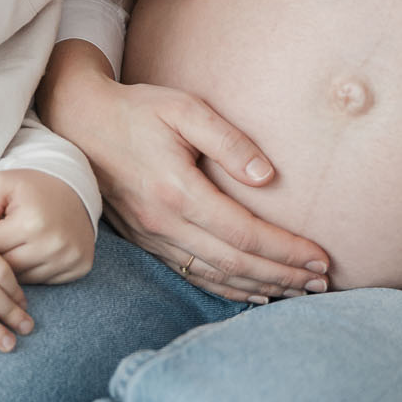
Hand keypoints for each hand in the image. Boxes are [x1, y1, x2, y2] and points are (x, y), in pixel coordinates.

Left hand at [0, 168, 95, 283]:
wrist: (75, 187)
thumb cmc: (32, 187)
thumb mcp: (0, 185)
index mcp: (31, 223)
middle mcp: (54, 244)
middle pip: (6, 269)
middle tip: (3, 238)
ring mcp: (70, 258)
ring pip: (24, 280)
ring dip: (16, 266)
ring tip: (19, 244)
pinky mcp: (80, 266)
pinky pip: (44, 281)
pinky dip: (36, 270)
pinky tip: (37, 252)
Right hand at [40, 39, 329, 301]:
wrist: (79, 122)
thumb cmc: (138, 110)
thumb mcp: (185, 109)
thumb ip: (229, 141)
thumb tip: (268, 177)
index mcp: (177, 191)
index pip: (244, 233)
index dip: (285, 250)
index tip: (320, 258)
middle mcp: (164, 223)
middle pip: (234, 264)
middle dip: (283, 276)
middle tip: (322, 283)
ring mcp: (152, 237)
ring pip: (214, 276)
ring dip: (259, 287)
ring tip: (298, 291)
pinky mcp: (145, 241)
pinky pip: (191, 274)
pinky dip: (225, 288)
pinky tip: (252, 292)